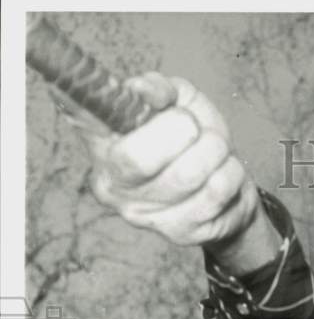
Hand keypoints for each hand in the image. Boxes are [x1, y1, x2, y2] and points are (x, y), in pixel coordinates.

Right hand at [74, 73, 258, 248]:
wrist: (229, 188)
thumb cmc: (194, 141)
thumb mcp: (179, 102)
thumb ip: (160, 90)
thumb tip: (143, 90)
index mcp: (102, 141)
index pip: (78, 114)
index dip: (79, 97)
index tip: (81, 85)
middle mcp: (111, 182)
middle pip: (137, 158)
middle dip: (182, 131)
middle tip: (194, 128)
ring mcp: (142, 214)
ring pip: (186, 174)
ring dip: (215, 151)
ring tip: (215, 150)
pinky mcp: (178, 233)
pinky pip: (214, 193)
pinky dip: (230, 173)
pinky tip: (223, 174)